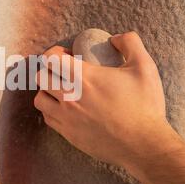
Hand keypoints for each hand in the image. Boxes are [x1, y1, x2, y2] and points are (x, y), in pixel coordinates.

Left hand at [34, 32, 178, 167]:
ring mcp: (67, 118)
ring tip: (64, 91)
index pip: (50, 58)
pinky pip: (47, 118)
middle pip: (40, 77)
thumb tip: (115, 38)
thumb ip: (130, 43)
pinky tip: (68, 109)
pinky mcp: (68, 135)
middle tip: (66, 72)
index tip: (69, 56)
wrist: (143, 145)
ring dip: (48, 91)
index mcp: (84, 78)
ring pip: (39, 99)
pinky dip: (52, 110)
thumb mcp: (144, 66)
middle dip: (50, 70)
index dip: (55, 52)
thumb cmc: (144, 105)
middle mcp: (69, 97)